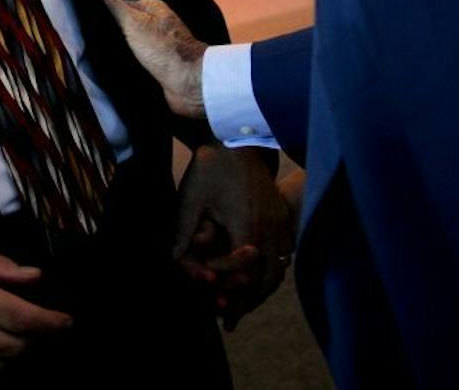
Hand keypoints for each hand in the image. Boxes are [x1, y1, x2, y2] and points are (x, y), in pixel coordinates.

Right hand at [92, 0, 207, 116]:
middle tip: (93, 36)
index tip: (89, 17)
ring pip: (133, 41)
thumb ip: (113, 1)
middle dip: (114, 29)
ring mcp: (160, 43)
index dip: (106, 10)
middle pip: (128, 22)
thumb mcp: (132, 21)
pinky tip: (120, 65)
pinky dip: (129, 61)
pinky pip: (139, 58)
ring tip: (103, 51)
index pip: (122, 3)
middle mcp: (158, 23)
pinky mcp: (160, 62)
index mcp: (154, 7)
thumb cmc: (161, 47)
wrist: (187, 80)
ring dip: (121, 47)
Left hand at [174, 144, 294, 330]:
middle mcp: (270, 228)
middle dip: (244, 301)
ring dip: (257, 293)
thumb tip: (175, 263)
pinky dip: (268, 278)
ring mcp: (281, 226)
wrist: (240, 139)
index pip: (240, 270)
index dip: (223, 281)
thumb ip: (184, 234)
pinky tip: (253, 285)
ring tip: (239, 309)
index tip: (208, 284)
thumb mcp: (191, 198)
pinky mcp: (283, 222)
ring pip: (276, 273)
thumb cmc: (212, 167)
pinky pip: (281, 260)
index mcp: (247, 224)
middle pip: (263, 280)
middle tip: (225, 319)